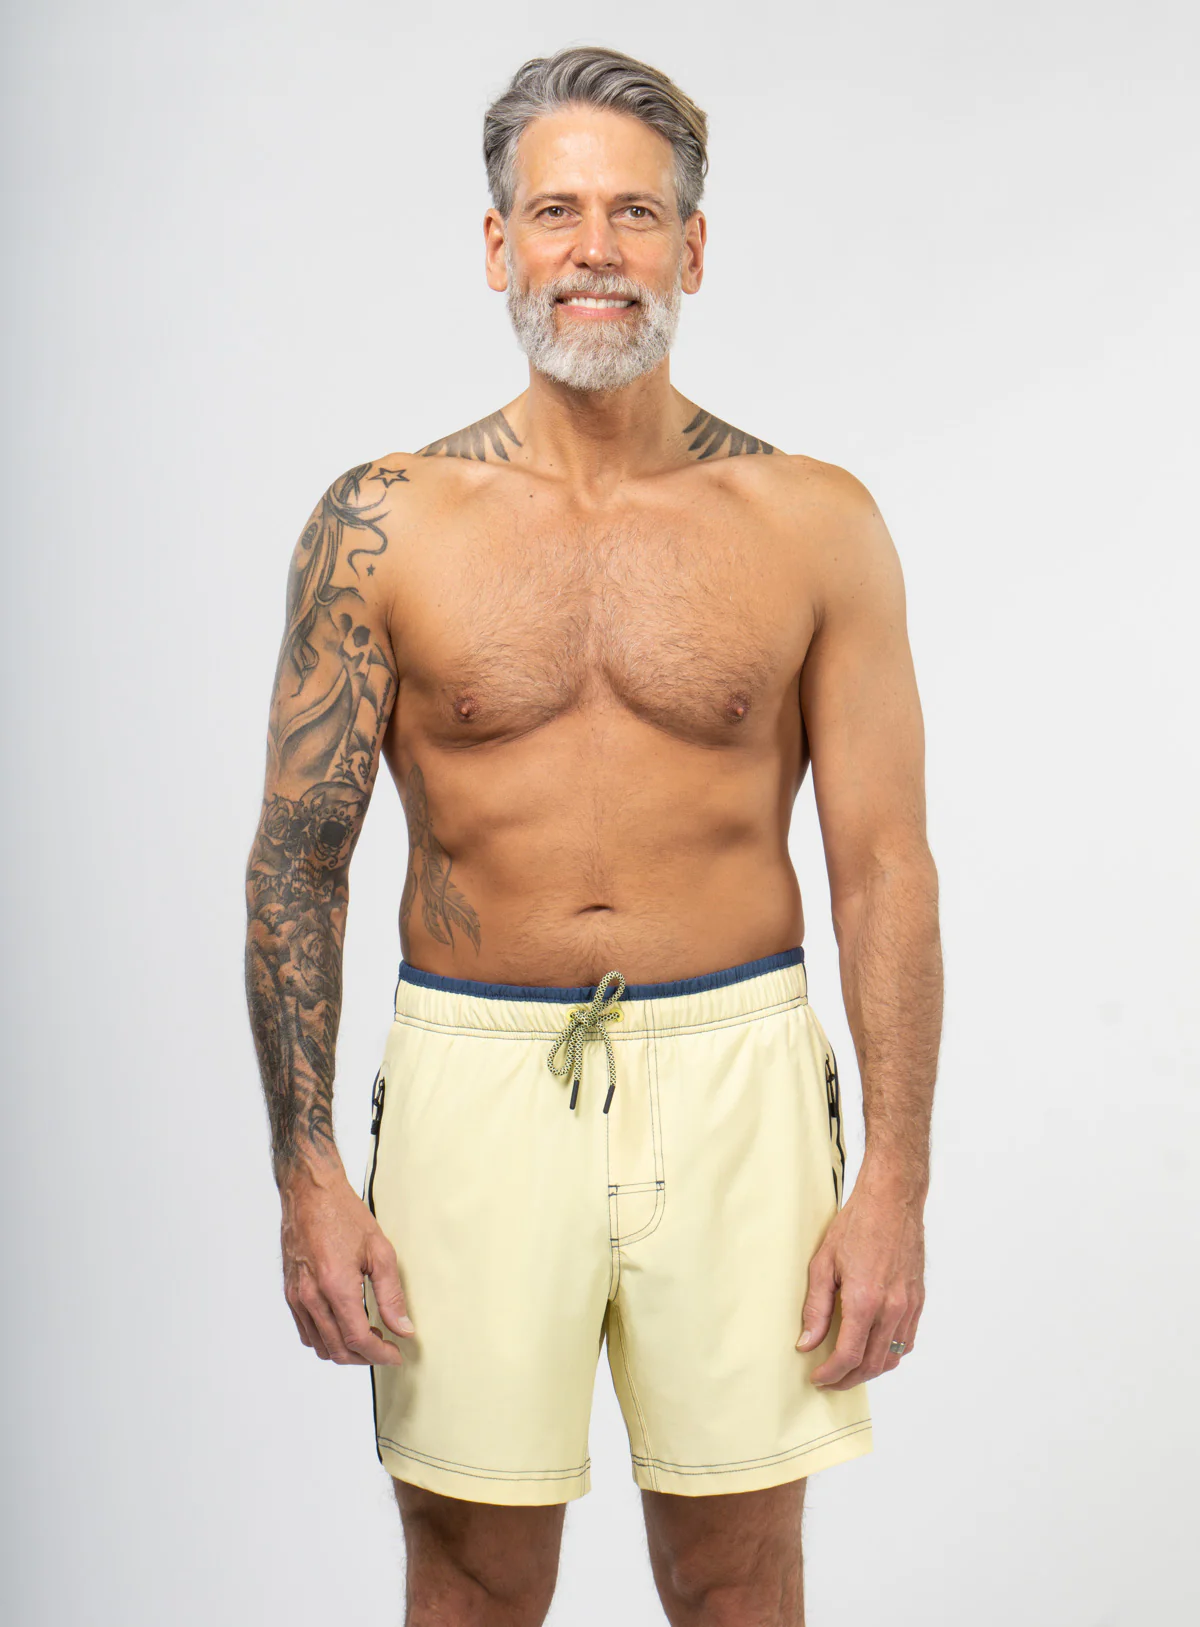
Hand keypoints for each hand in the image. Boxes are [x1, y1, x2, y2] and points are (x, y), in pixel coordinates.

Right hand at [280, 1167, 414, 1365]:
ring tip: (368, 1336)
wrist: (310, 1193)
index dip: (380, 1354)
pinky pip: (306, 1331)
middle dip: (365, 1357)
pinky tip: (345, 1325)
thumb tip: (403, 1328)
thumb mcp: (380, 1251)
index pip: (358, 1339)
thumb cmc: (344, 1215)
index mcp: (335, 1286)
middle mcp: (311, 1297)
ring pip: (320, 1345)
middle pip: (338, 1349)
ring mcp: (297, 1297)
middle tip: (386, 1347)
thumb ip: (391, 1295)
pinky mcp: (290, 1293)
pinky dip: (327, 1338)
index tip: (396, 1354)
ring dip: (345, 1350)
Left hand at [796, 1180, 924, 1388]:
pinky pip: (907, 1340)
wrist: (892, 1200)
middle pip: (872, 1364)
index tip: (818, 1377)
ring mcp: (909, 1305)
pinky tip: (873, 1348)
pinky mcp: (918, 1300)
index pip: (849, 1356)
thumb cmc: (857, 1224)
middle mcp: (891, 1308)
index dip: (831, 1373)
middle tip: (830, 1379)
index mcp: (865, 1300)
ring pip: (893, 1357)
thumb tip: (807, 1342)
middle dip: (848, 1379)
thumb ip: (815, 1308)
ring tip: (849, 1368)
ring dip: (870, 1369)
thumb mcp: (823, 1263)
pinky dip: (890, 1353)